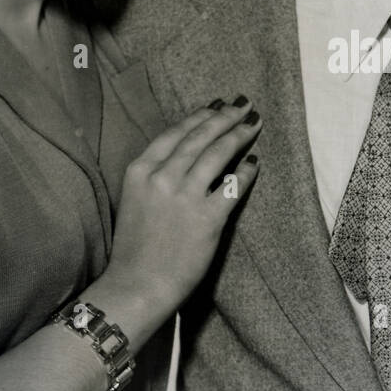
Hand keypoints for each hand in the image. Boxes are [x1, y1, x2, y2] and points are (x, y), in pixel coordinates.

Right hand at [109, 96, 260, 308]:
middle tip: (244, 105)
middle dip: (225, 117)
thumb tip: (187, 155)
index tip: (216, 106)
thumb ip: (156, 175)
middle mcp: (161, 177)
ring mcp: (184, 196)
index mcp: (139, 170)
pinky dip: (247, 170)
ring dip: (239, 134)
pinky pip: (233, 186)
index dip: (199, 116)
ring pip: (217, 153)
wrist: (136, 285)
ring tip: (254, 124)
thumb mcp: (135, 199)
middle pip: (200, 136)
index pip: (176, 132)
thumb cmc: (135, 248)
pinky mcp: (207, 218)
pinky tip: (255, 161)